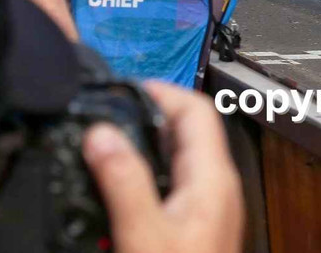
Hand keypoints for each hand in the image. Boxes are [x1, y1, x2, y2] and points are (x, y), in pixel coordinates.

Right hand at [82, 80, 243, 252]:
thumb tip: (101, 132)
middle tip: (112, 113)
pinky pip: (176, 181)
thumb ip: (124, 181)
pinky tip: (126, 182)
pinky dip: (151, 170)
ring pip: (182, 156)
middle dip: (150, 115)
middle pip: (189, 130)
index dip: (164, 91)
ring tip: (112, 141)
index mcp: (213, 177)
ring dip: (149, 143)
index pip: (198, 109)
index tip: (127, 88)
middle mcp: (219, 185)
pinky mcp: (199, 222)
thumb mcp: (143, 231)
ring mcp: (212, 204)